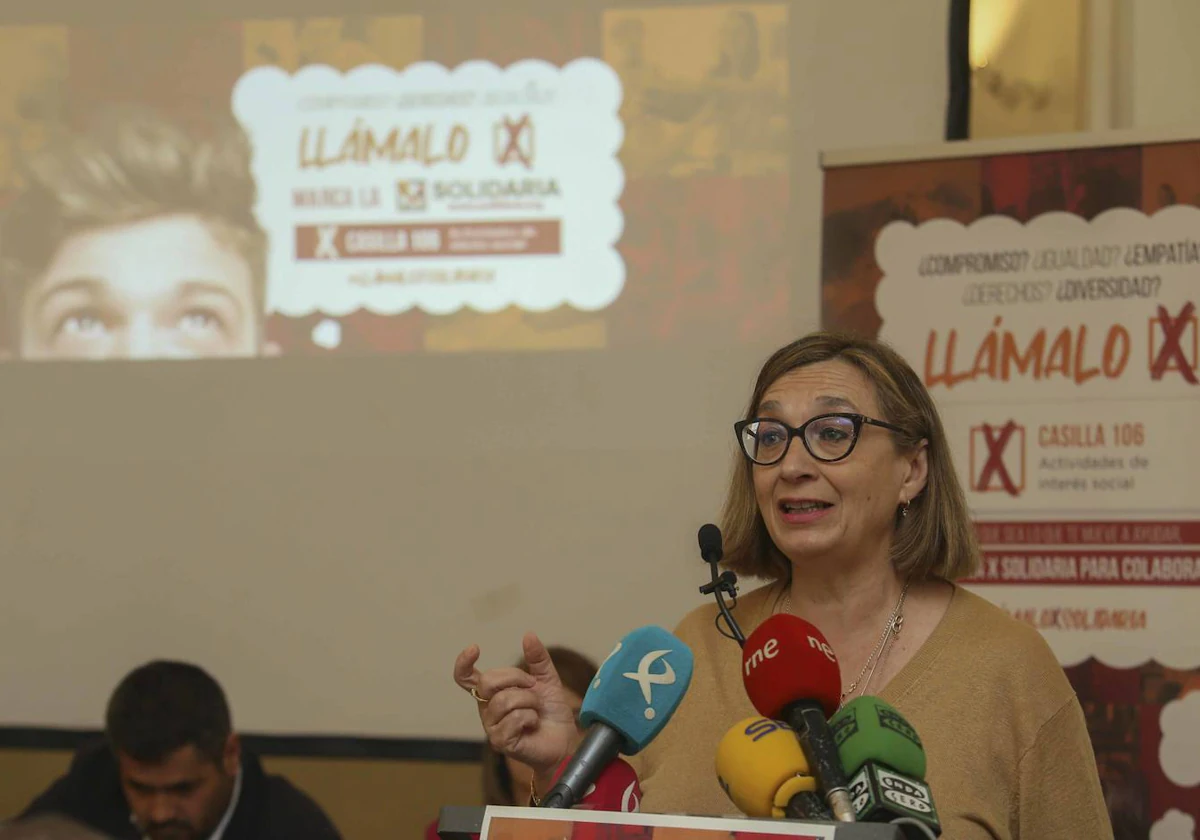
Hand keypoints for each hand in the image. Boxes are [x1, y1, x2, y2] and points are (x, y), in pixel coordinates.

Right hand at [454, 632, 579, 776]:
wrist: (564, 739)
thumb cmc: (551, 712)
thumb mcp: (547, 679)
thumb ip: (537, 658)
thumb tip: (528, 635)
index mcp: (493, 693)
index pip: (466, 678)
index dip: (463, 663)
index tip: (475, 648)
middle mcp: (487, 709)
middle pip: (487, 681)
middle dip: (516, 678)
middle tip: (532, 686)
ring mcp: (492, 727)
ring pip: (504, 700)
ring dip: (529, 701)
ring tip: (536, 709)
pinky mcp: (500, 742)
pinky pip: (514, 719)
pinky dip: (530, 717)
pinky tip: (533, 724)